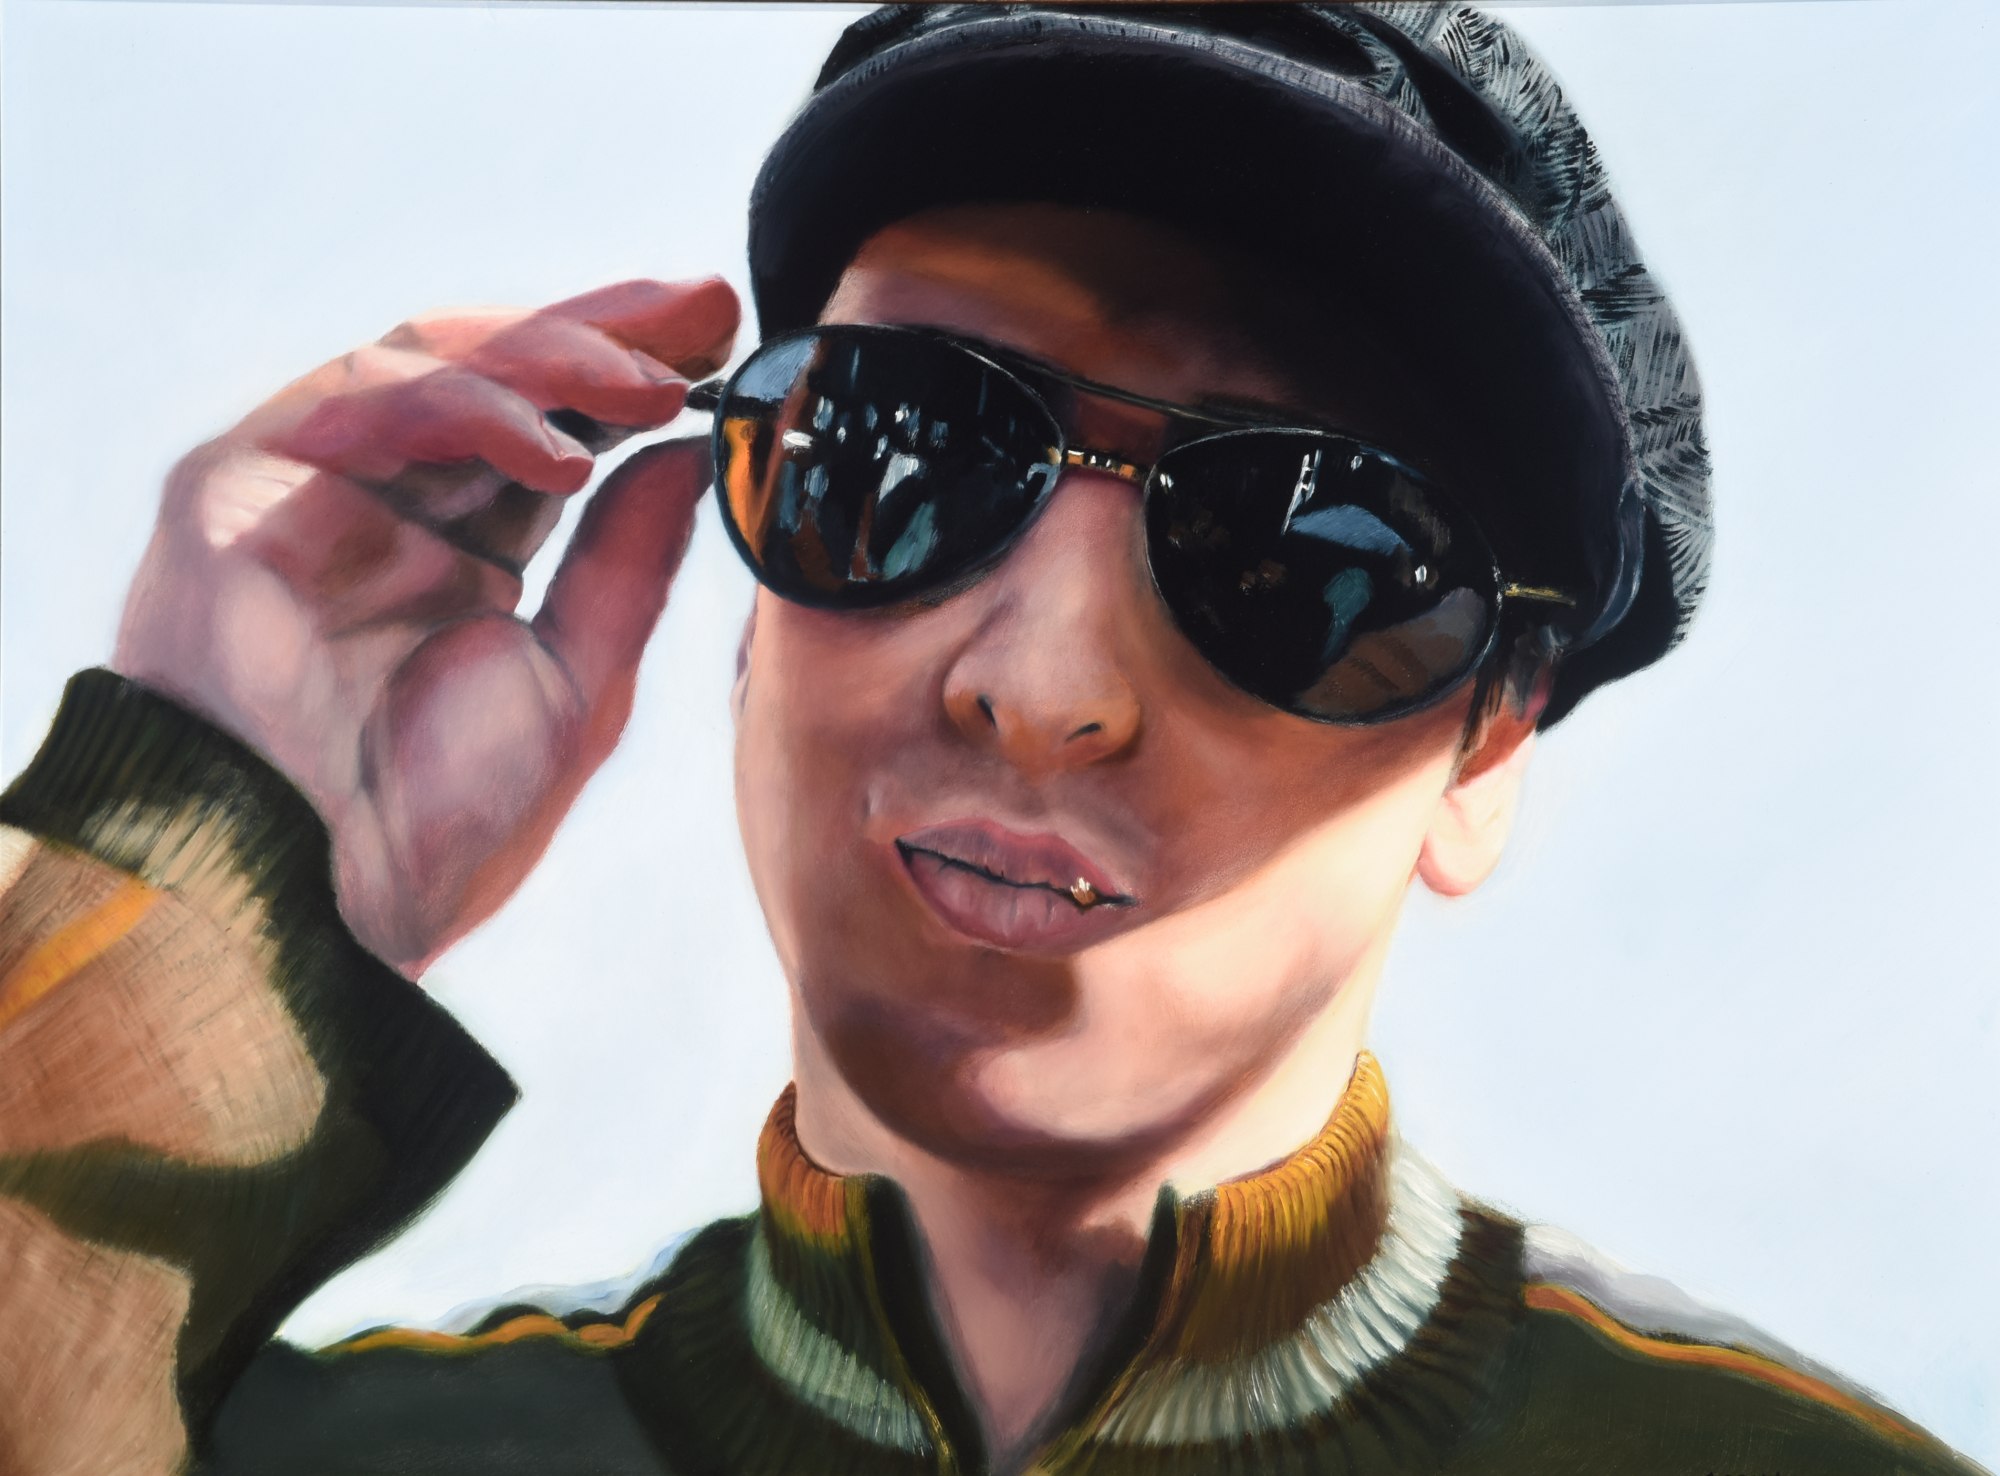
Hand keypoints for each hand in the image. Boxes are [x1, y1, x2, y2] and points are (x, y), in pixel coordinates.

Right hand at [113, 278, 740, 975]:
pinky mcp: (235, 483)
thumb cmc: (434, 822)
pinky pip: (357, 403)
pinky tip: (560, 443)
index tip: (729, 342)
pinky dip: (465, 408)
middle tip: (706, 307)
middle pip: (499, 378)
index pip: (554, 434)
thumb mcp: (572, 684)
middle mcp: (388, 508)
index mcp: (464, 556)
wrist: (319, 901)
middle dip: (606, 334)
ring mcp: (310, 488)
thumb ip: (626, 567)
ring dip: (553, 360)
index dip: (635, 380)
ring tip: (655, 381)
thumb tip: (691, 459)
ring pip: (431, 365)